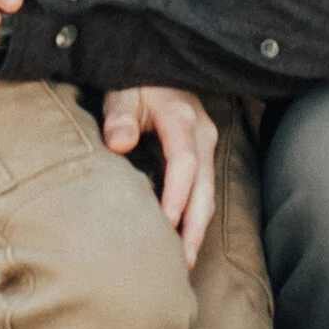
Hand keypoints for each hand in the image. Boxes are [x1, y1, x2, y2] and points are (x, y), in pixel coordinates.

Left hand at [100, 85, 220, 265]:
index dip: (177, 195)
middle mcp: (202, 133)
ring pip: (208, 191)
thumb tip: (120, 142)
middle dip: (195, 226)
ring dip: (198, 226)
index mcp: (181, 118)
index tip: (167, 224)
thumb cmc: (134, 82)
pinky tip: (184, 237)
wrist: (156, 65)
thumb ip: (119, 116)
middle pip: (204, 186)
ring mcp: (206, 143)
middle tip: (182, 262)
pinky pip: (204, 188)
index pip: (184, 162)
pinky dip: (196, 215)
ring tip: (184, 260)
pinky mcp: (203, 152)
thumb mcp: (122, 92)